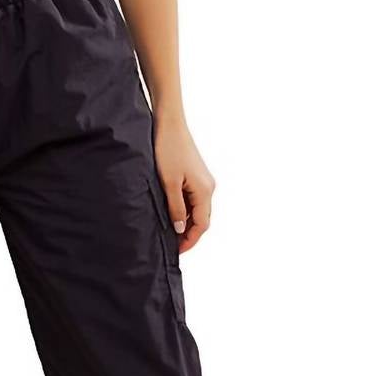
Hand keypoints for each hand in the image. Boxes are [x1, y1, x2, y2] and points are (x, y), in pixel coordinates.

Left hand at [154, 118, 215, 252]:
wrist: (169, 124)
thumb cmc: (168, 150)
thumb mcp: (168, 183)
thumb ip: (176, 208)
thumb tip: (181, 229)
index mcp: (204, 191)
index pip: (202, 225)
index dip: (190, 241)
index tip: (177, 251)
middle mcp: (208, 187)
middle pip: (202, 219)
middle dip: (188, 234)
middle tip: (171, 245)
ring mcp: (203, 181)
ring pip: (197, 209)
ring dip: (186, 222)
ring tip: (169, 231)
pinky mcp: (195, 175)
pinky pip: (193, 198)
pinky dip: (185, 209)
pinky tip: (171, 212)